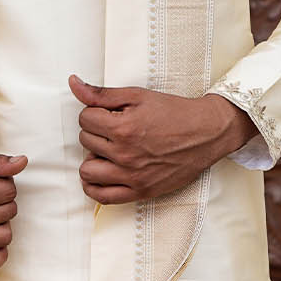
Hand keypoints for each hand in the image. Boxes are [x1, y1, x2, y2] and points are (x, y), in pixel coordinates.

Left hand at [69, 74, 255, 204]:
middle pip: (86, 142)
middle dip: (96, 132)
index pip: (85, 119)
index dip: (95, 112)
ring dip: (93, 158)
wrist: (206, 133)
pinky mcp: (140, 191)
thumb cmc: (175, 113)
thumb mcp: (138, 96)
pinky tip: (102, 173)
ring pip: (87, 171)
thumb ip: (102, 93)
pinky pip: (102, 197)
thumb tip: (73, 84)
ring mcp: (132, 176)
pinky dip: (94, 186)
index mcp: (124, 128)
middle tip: (114, 129)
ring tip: (108, 151)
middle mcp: (125, 154)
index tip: (109, 113)